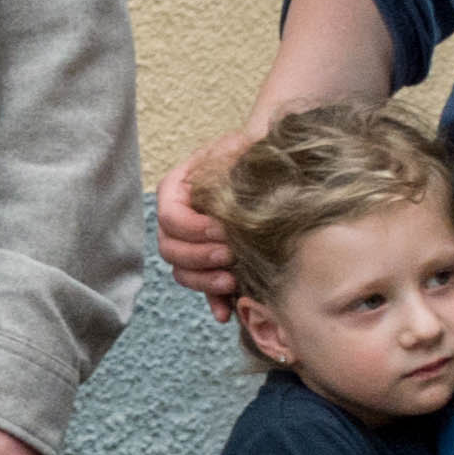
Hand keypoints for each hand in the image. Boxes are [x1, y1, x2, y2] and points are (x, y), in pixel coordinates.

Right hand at [154, 130, 256, 311]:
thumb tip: (252, 142)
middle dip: (199, 257)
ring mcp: (195, 245)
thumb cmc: (264, 155)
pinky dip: (213, 301)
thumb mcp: (251, 143)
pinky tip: (226, 312)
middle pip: (170, 248)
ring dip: (203, 281)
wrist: (284, 175)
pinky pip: (203, 289)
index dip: (193, 229)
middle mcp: (181, 219)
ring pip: (181, 272)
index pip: (169, 215)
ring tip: (231, 281)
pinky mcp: (213, 266)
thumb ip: (248, 141)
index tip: (223, 230)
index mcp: (180, 187)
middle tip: (229, 255)